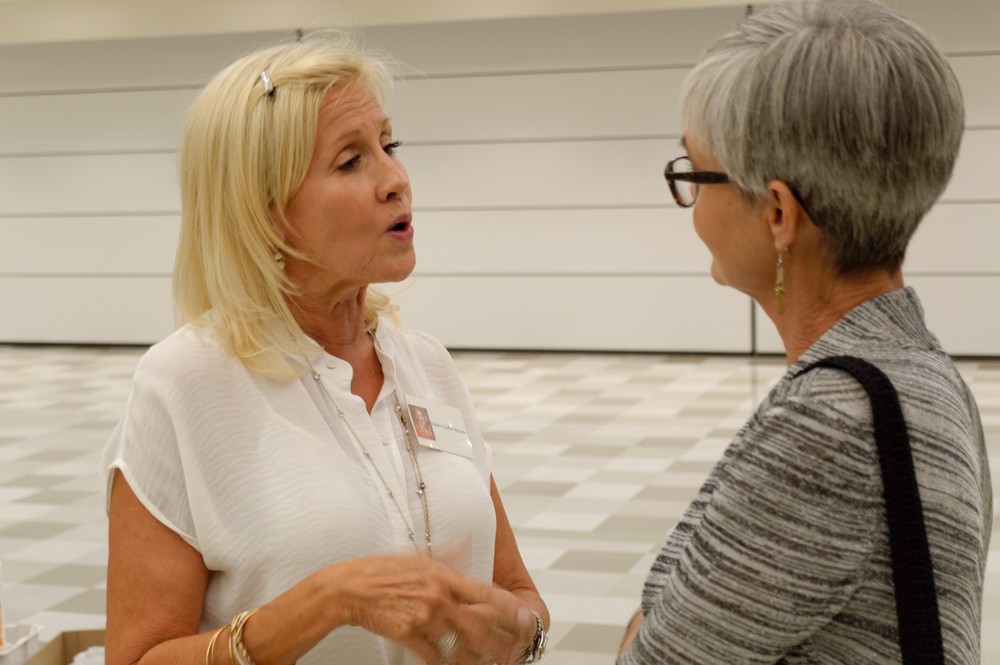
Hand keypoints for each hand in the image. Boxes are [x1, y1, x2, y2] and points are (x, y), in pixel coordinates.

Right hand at [329, 554, 532, 663]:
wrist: (351, 588)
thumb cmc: (384, 571)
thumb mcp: (419, 556)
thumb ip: (449, 553)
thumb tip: (469, 542)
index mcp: (444, 576)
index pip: (486, 594)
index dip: (509, 609)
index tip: (524, 618)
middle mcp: (438, 598)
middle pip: (480, 626)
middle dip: (502, 641)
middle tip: (516, 650)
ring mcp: (424, 619)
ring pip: (462, 647)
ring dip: (482, 658)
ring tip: (496, 664)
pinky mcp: (408, 637)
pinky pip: (437, 659)